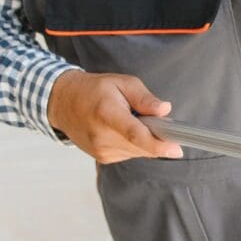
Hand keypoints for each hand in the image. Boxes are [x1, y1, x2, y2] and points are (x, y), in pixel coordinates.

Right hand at [46, 70, 183, 163]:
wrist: (63, 103)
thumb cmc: (93, 90)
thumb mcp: (122, 83)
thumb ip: (144, 98)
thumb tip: (164, 110)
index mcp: (107, 114)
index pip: (136, 135)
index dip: (158, 145)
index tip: (176, 149)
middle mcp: (102, 137)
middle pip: (142, 146)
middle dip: (156, 136)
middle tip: (151, 118)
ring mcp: (101, 151)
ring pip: (139, 151)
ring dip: (143, 139)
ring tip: (129, 120)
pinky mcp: (103, 158)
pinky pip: (130, 153)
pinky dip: (133, 143)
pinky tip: (121, 130)